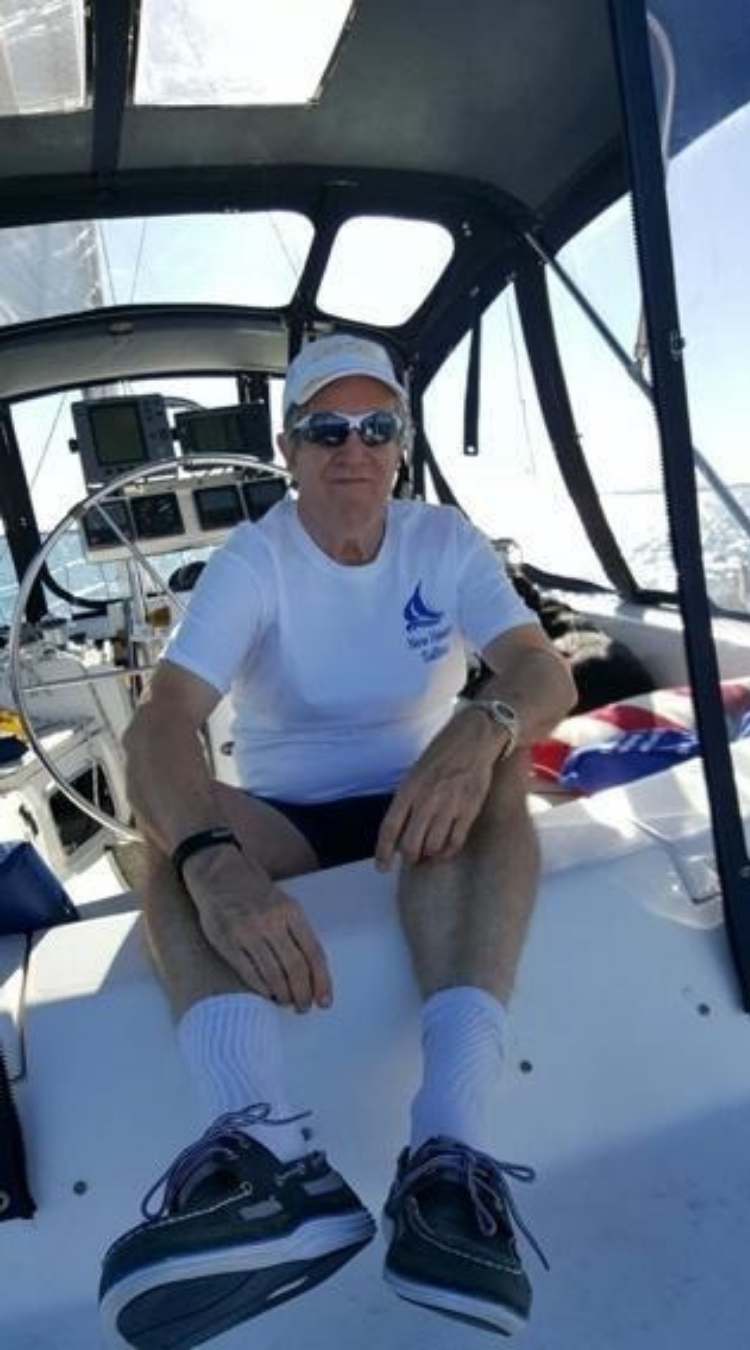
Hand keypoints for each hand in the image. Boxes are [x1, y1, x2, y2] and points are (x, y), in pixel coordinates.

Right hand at [184, 849, 332, 1013]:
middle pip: (295, 967)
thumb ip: (296, 929)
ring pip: (273, 975)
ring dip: (283, 995)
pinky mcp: (228, 942)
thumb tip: (311, 968)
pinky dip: (262, 989)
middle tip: (304, 1006)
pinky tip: (268, 994)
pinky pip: (250, 973)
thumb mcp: (283, 901)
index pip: (314, 952)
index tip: (324, 1000)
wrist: (218, 873)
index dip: (321, 980)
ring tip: (287, 1002)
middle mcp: (271, 922)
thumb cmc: (254, 889)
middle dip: (303, 993)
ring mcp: (248, 933)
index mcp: (291, 911)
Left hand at [375, 710, 503, 869]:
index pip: (390, 828)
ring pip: (432, 847)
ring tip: (428, 854)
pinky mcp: (469, 811)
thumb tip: (399, 831)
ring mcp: (448, 806)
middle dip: (409, 857)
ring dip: (428, 856)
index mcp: (409, 789)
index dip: (383, 852)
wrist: (473, 740)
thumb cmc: (441, 755)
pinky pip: (455, 842)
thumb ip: (407, 801)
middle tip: (411, 858)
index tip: (382, 867)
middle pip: (410, 844)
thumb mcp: (415, 774)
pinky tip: (444, 852)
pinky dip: (447, 853)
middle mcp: (426, 800)